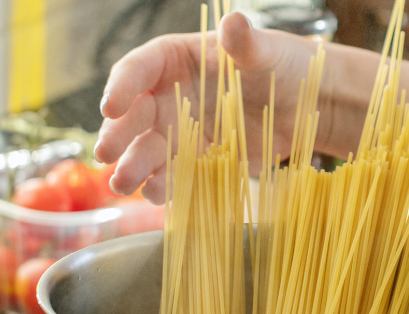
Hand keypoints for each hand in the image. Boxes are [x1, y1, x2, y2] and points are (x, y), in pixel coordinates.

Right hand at [94, 12, 321, 201]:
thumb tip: (234, 22)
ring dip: (134, 168)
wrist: (303, 104)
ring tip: (124, 185)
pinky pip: (177, 174)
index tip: (111, 107)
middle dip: (118, 136)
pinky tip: (160, 196)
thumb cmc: (278, 64)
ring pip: (148, 150)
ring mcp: (180, 132)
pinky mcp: (199, 161)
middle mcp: (167, 97)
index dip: (121, 88)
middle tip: (106, 155)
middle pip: (133, 116)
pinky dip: (167, 186)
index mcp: (173, 60)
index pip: (137, 70)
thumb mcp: (263, 50)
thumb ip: (244, 41)